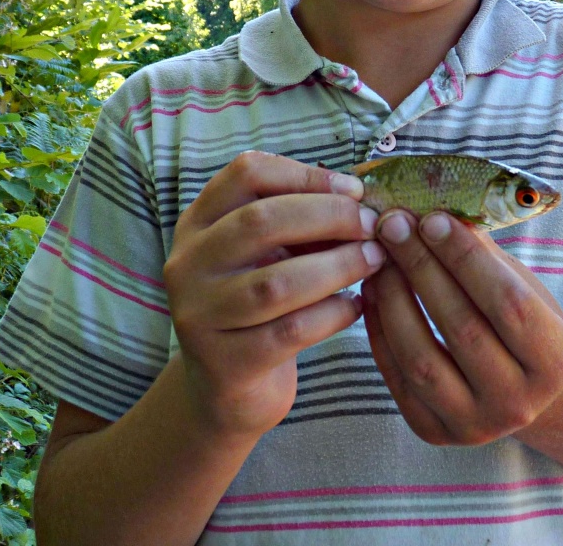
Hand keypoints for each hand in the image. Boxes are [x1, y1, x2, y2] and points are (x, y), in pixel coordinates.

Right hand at [164, 152, 385, 438]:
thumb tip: (362, 199)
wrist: (226, 389)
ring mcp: (200, 316)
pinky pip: (291, 330)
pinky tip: (357, 306)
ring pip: (277, 282)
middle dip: (328, 217)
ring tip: (374, 261)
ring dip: (338, 266)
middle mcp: (188, 264)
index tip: (353, 189)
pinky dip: (333, 314)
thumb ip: (302, 222)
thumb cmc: (260, 305)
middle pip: (260, 221)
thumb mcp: (269, 253)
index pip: (246, 173)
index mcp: (198, 223)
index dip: (306, 174)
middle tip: (372, 225)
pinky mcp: (225, 363)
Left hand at [361, 209, 562, 445]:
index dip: (467, 259)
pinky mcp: (434, 431)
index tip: (433, 219)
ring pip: (421, 357)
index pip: (508, 303)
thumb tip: (434, 211)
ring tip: (378, 257)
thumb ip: (484, 256)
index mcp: (555, 361)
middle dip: (422, 268)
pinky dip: (378, 329)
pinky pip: (397, 377)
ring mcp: (474, 425)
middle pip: (462, 328)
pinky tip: (371, 290)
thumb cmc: (522, 322)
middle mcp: (518, 402)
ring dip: (393, 299)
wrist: (524, 389)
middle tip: (393, 225)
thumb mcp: (521, 287)